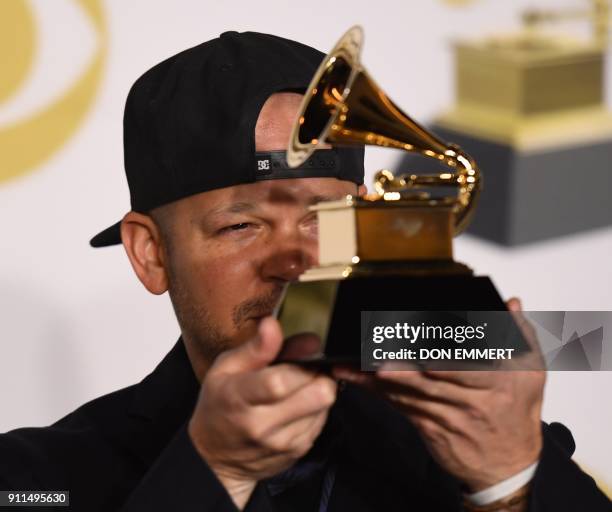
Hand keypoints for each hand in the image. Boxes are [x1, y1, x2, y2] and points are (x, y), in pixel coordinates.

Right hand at [188, 318, 336, 508]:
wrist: (215, 459)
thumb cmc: (218, 406)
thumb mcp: (225, 369)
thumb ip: (255, 348)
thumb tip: (272, 324)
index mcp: (239, 399)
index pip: (279, 382)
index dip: (300, 362)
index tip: (303, 349)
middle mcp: (263, 425)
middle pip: (318, 393)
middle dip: (319, 373)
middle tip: (305, 367)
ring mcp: (284, 442)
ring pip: (326, 404)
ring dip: (318, 389)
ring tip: (297, 387)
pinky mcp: (299, 450)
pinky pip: (323, 419)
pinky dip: (316, 406)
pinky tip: (296, 404)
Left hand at [334, 298, 545, 491]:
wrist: (507, 463)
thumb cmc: (516, 412)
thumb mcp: (530, 371)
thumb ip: (519, 333)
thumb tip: (510, 302)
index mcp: (495, 382)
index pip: (467, 370)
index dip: (443, 362)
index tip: (422, 350)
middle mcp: (468, 400)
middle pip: (429, 381)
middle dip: (400, 367)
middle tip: (376, 352)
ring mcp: (445, 415)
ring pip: (407, 393)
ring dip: (378, 377)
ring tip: (353, 359)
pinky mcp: (426, 425)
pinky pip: (398, 405)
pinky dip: (374, 390)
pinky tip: (353, 376)